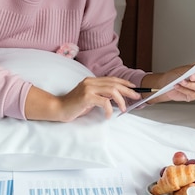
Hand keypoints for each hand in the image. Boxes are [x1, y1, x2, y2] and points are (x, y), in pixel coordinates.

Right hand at [25, 77, 141, 121]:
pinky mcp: (86, 97)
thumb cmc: (74, 106)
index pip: (112, 79)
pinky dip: (109, 109)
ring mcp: (88, 88)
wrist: (58, 109)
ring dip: (121, 100)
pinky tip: (108, 116)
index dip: (124, 83)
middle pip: (114, 83)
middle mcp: (90, 82)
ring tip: (123, 109)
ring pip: (112, 91)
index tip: (133, 88)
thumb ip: (100, 95)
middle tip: (136, 97)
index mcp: (91, 80)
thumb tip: (116, 99)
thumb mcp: (89, 98)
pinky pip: (104, 102)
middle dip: (128, 90)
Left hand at [147, 61, 194, 103]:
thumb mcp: (182, 70)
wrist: (166, 84)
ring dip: (189, 84)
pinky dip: (183, 89)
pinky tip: (177, 86)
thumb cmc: (175, 76)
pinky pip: (191, 93)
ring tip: (180, 81)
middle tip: (191, 76)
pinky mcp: (193, 96)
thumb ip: (190, 69)